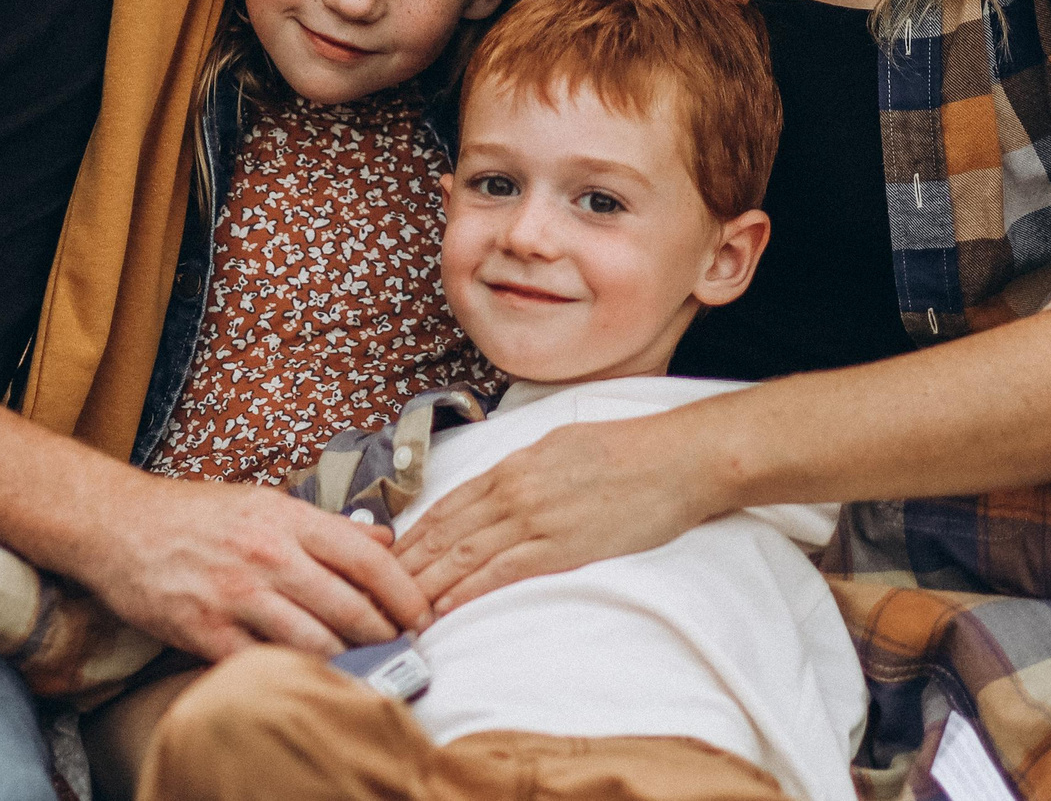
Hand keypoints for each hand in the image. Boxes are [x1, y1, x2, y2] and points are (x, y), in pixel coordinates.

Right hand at [76, 473, 432, 662]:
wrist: (119, 526)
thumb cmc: (196, 514)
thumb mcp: (265, 502)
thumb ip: (327, 524)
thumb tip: (386, 537)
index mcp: (287, 519)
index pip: (366, 556)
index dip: (404, 590)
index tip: (424, 614)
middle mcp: (267, 556)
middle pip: (348, 607)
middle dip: (386, 637)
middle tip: (406, 653)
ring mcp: (236, 596)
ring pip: (313, 644)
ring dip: (349, 665)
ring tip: (369, 673)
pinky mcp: (205, 632)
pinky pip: (262, 665)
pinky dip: (291, 679)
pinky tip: (310, 685)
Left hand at [392, 411, 713, 614]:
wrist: (676, 459)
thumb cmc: (629, 448)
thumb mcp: (563, 442)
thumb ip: (526, 466)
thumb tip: (503, 483)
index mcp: (513, 463)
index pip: (448, 503)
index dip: (414, 533)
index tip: (389, 555)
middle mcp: (513, 489)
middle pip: (444, 531)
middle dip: (407, 563)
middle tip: (374, 589)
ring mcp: (534, 518)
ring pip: (462, 554)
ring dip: (426, 584)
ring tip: (397, 607)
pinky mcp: (559, 546)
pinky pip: (500, 572)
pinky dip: (466, 591)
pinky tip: (444, 608)